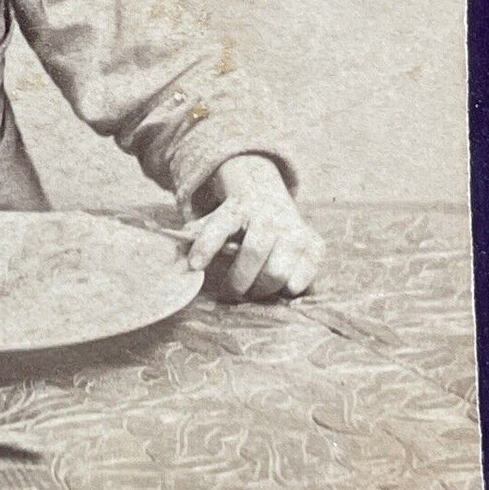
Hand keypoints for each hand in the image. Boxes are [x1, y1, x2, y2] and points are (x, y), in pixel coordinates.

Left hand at [186, 155, 323, 299]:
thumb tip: (174, 254)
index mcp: (237, 209)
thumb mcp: (212, 220)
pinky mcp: (314, 243)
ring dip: (263, 288)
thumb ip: (195, 236)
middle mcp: (268, 216)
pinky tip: (285, 289)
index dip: (206, 245)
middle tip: (233, 292)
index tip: (194, 266)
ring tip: (254, 290)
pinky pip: (309, 272)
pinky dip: (296, 286)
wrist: (268, 197)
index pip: (220, 225)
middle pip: (254, 254)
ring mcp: (293, 228)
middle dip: (239, 281)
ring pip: (279, 271)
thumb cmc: (234, 221)